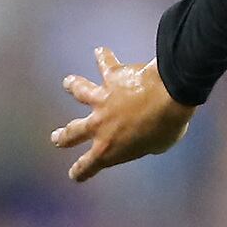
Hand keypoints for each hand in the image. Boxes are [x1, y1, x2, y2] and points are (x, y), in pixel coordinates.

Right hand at [49, 47, 192, 183]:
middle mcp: (99, 125)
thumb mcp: (157, 146)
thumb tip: (147, 137)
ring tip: (68, 83)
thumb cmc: (168, 127)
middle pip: (73, 133)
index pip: (89, 165)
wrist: (170, 97)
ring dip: (73, 86)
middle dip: (63, 136)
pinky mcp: (112, 77)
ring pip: (80, 92)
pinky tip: (101, 51)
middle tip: (56, 138)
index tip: (74, 175)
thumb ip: (145, 144)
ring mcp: (102, 99)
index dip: (80, 171)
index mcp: (109, 149)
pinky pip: (105, 63)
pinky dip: (103, 57)